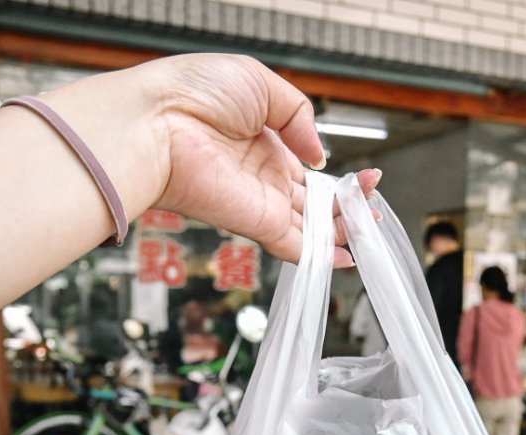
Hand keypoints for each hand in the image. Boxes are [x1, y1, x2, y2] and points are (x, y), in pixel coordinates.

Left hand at [134, 54, 379, 265]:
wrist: (153, 120)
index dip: (336, 177)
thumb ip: (298, 115)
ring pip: (309, 226)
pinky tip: (346, 259)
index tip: (365, 178)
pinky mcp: (254, 221)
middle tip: (371, 209)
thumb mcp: (258, 84)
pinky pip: (293, 245)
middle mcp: (261, 176)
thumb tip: (318, 154)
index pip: (306, 169)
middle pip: (312, 202)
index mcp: (261, 142)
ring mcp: (258, 201)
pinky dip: (320, 257)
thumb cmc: (190, 91)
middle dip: (345, 208)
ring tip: (370, 228)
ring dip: (341, 231)